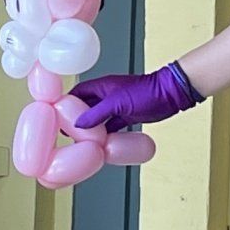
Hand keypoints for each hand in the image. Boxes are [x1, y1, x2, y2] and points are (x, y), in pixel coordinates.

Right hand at [69, 62, 200, 135]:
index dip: (67, 103)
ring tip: (82, 140)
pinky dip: (107, 134)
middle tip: (68, 131)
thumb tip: (80, 123)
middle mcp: (108, 95)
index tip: (58, 115)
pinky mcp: (128, 115)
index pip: (78, 93)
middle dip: (77, 118)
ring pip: (99, 118)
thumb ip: (97, 113)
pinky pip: (112, 125)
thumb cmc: (147, 92)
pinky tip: (102, 142)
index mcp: (102, 87)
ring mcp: (118, 106)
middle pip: (86, 106)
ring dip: (92, 128)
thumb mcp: (118, 103)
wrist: (171, 95)